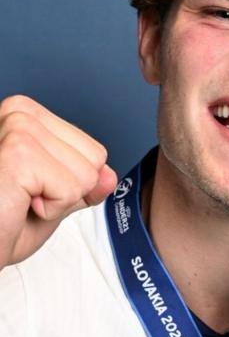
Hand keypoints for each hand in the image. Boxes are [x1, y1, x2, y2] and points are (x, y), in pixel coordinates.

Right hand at [0, 95, 116, 269]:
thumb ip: (82, 184)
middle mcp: (19, 112)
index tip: (31, 190)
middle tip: (24, 198)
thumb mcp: (52, 200)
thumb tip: (110, 176)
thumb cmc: (0, 225)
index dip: (69, 183)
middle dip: (67, 191)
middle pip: (95, 158)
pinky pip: (72, 190)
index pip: (93, 149)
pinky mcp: (19, 152)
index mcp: (26, 114)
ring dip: (57, 202)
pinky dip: (50, 210)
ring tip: (18, 200)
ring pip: (87, 174)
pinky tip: (16, 204)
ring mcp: (19, 128)